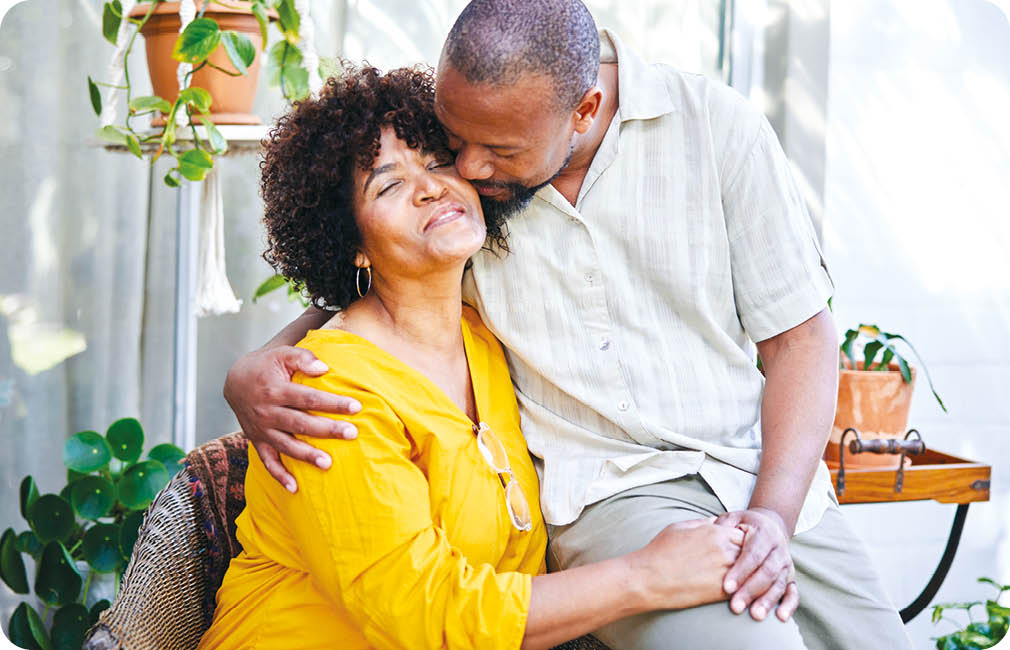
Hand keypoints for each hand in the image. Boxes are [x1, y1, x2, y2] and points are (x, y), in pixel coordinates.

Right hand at [223, 346, 361, 492]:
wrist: (235, 381)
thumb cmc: (267, 365)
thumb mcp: (282, 354)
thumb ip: (303, 358)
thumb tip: (324, 369)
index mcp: (275, 390)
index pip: (308, 398)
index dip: (332, 403)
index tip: (356, 407)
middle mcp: (267, 412)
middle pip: (301, 423)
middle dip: (327, 429)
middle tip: (352, 434)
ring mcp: (261, 430)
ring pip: (286, 446)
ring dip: (306, 456)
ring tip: (328, 464)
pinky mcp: (258, 442)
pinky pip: (267, 462)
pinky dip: (279, 476)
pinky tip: (294, 489)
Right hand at [635, 519, 743, 609]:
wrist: (649, 578)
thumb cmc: (660, 551)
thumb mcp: (679, 527)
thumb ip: (701, 523)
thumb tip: (715, 521)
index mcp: (716, 532)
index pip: (745, 534)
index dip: (743, 541)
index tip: (741, 546)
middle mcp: (724, 550)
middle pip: (752, 552)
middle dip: (751, 557)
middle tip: (749, 564)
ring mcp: (725, 571)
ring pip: (750, 572)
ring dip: (749, 575)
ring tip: (747, 579)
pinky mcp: (722, 592)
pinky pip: (743, 589)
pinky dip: (743, 589)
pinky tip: (739, 591)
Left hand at [715, 507, 797, 621]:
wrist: (770, 526)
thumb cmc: (745, 526)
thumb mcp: (734, 518)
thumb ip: (724, 525)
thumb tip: (712, 534)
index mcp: (764, 534)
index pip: (753, 554)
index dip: (741, 571)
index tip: (726, 587)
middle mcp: (779, 549)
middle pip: (767, 572)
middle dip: (751, 590)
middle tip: (735, 606)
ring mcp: (786, 564)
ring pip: (779, 584)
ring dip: (767, 601)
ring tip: (755, 615)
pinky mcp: (790, 576)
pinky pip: (793, 592)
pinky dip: (789, 605)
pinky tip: (780, 617)